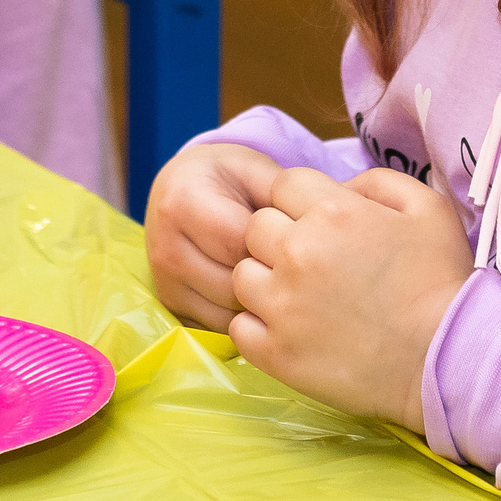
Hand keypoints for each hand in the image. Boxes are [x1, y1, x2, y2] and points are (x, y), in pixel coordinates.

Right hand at [145, 141, 281, 328]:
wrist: (182, 189)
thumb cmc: (229, 180)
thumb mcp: (257, 171)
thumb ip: (287, 194)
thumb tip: (336, 211)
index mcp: (183, 203)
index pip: (240, 244)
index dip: (277, 246)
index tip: (295, 238)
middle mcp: (165, 247)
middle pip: (234, 285)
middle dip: (271, 278)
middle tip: (293, 263)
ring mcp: (165, 283)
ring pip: (229, 314)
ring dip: (261, 304)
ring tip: (277, 277)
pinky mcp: (171, 308)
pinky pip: (219, 328)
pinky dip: (246, 319)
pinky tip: (259, 295)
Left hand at [230, 165, 473, 429]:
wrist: (448, 360)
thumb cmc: (441, 280)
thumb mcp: (427, 206)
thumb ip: (375, 181)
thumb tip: (337, 187)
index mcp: (332, 211)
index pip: (282, 185)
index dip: (301, 203)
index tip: (323, 227)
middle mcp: (298, 252)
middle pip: (255, 227)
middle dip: (280, 238)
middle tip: (313, 264)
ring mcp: (282, 306)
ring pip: (242, 275)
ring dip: (266, 282)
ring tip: (301, 299)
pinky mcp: (275, 353)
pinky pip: (240, 326)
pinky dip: (259, 326)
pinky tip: (292, 330)